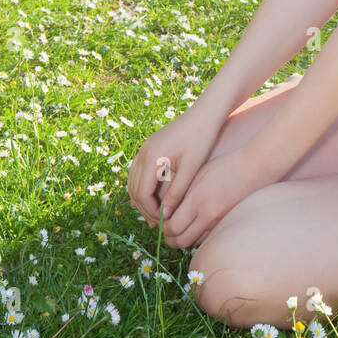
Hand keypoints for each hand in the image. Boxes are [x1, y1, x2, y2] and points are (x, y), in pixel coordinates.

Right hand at [126, 108, 219, 229]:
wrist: (204, 113)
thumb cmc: (201, 140)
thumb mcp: (191, 169)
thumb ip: (177, 192)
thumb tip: (166, 215)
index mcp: (152, 158)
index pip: (142, 194)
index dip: (151, 211)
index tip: (164, 221)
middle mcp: (143, 153)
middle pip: (134, 189)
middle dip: (144, 207)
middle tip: (158, 223)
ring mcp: (144, 148)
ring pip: (133, 181)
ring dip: (142, 198)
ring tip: (156, 213)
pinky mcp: (149, 146)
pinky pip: (138, 171)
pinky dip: (142, 186)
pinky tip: (154, 196)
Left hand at [159, 148, 264, 250]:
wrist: (250, 170)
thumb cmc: (223, 168)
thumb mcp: (198, 175)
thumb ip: (182, 192)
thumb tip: (165, 209)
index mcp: (196, 198)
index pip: (172, 225)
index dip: (162, 229)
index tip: (159, 223)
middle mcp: (205, 213)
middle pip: (179, 239)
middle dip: (169, 239)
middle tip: (165, 232)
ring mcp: (216, 220)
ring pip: (191, 242)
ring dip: (181, 240)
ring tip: (176, 232)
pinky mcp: (223, 222)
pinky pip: (204, 239)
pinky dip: (195, 238)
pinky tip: (192, 229)